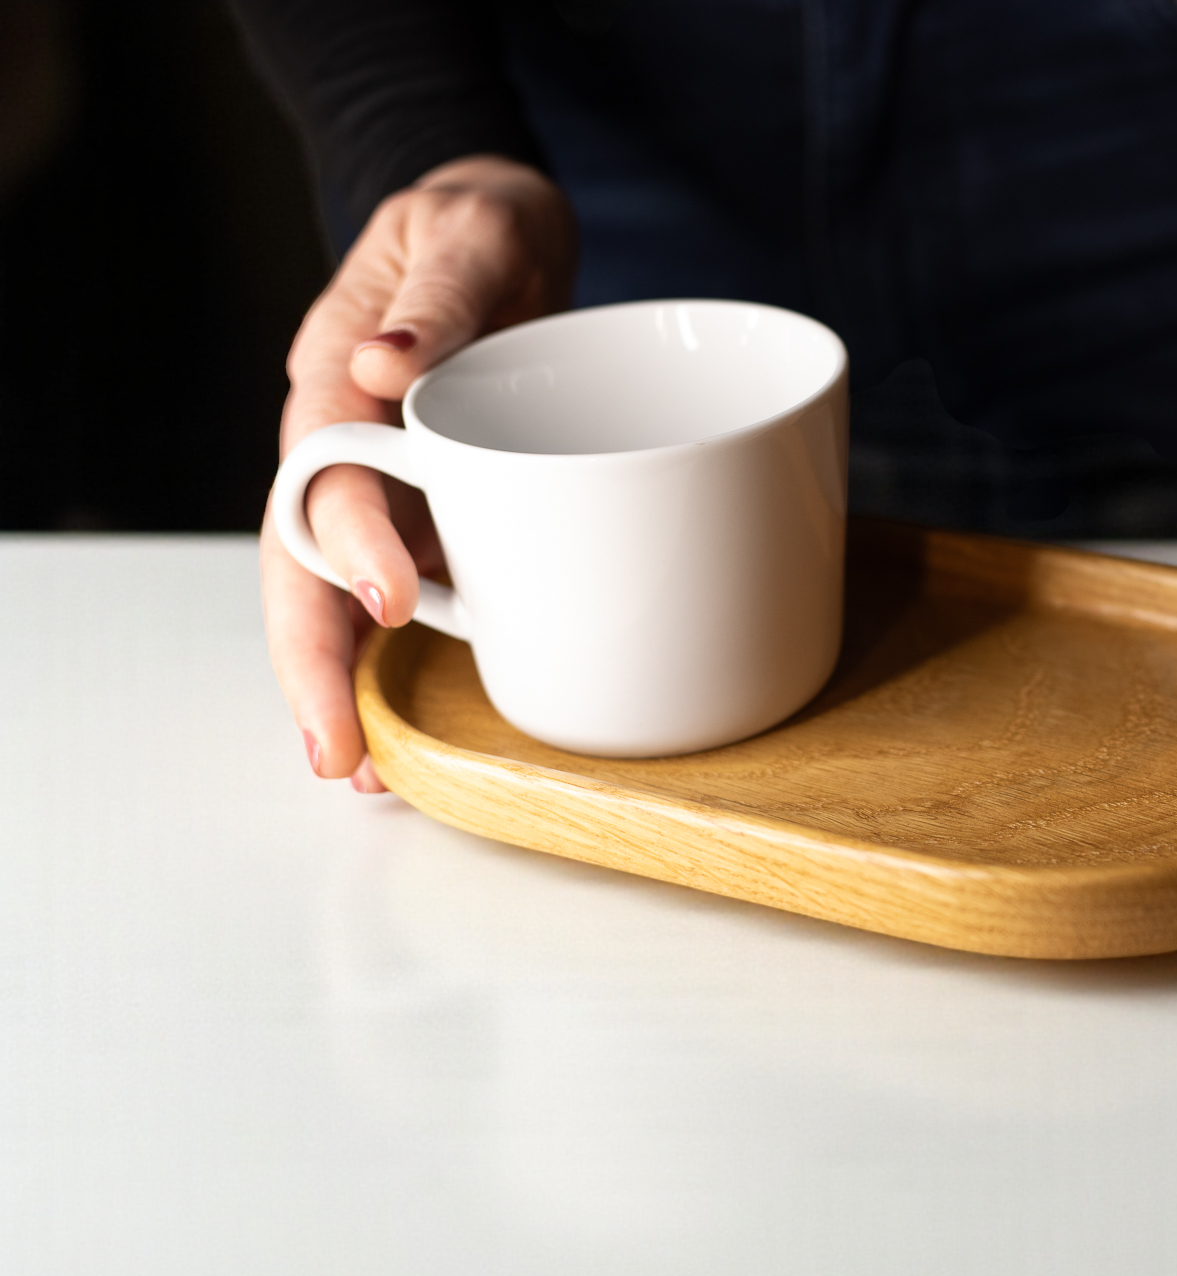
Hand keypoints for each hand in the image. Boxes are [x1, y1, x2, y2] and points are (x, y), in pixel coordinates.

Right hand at [262, 155, 573, 788]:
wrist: (498, 234)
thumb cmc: (480, 228)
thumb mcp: (470, 232)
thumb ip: (441, 293)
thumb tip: (388, 364)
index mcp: (335, 382)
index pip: (323, 476)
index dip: (349, 543)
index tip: (393, 600)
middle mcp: (347, 448)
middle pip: (303, 565)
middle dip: (313, 662)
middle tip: (338, 754)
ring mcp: (388, 489)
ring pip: (340, 597)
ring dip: (346, 683)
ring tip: (362, 771)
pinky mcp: (438, 513)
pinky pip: (408, 592)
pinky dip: (404, 661)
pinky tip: (419, 723)